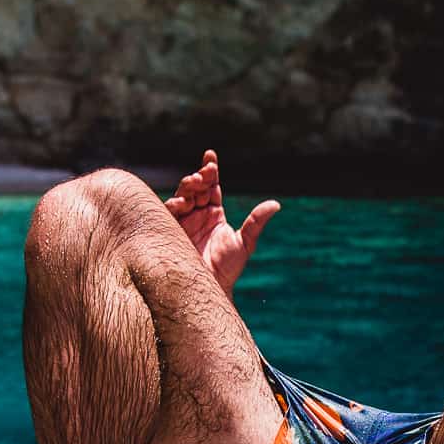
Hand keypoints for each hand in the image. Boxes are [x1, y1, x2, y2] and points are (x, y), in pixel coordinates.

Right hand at [166, 149, 278, 296]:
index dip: (210, 170)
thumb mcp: (245, 243)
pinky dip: (174, 204)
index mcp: (214, 214)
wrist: (210, 288)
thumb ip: (256, 222)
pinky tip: (183, 202)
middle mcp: (198, 215)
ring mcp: (184, 222)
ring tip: (195, 183)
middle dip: (199, 176)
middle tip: (205, 173)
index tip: (210, 156)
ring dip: (187, 187)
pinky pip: (168, 213)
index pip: (211, 186)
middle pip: (196, 187)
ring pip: (182, 196)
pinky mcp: (171, 231)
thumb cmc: (228, 268)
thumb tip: (275, 205)